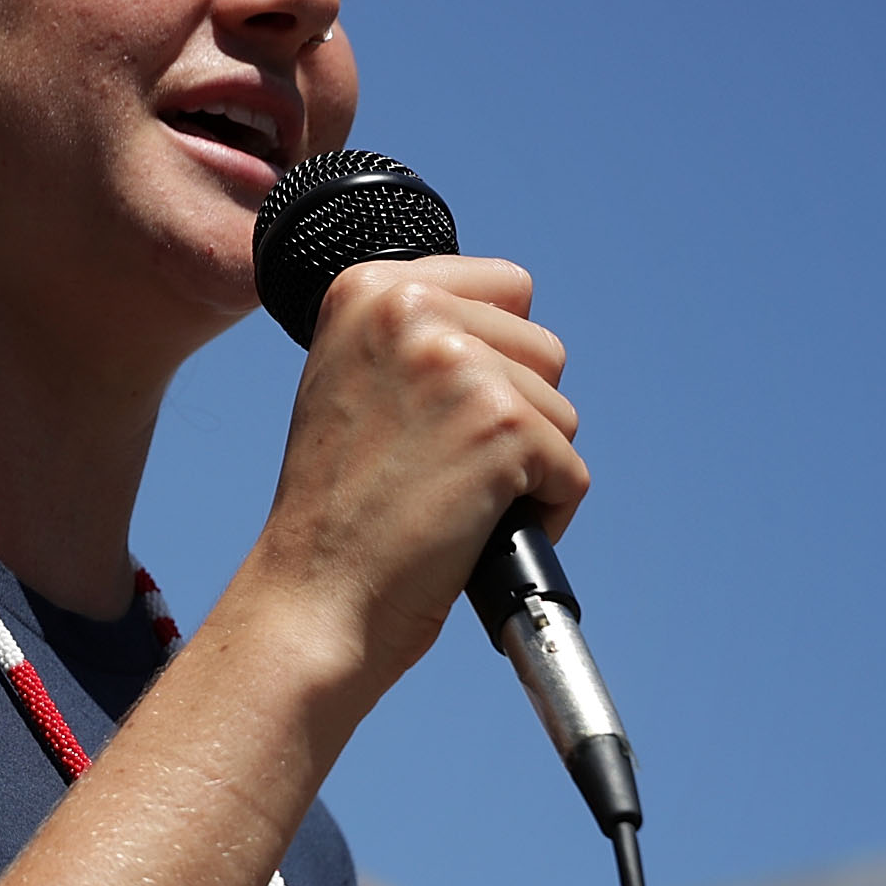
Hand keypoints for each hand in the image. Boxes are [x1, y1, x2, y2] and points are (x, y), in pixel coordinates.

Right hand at [239, 255, 585, 697]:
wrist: (314, 597)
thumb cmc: (335, 511)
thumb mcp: (352, 382)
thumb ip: (418, 336)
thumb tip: (504, 323)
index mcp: (367, 288)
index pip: (506, 288)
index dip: (489, 364)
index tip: (430, 418)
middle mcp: (410, 308)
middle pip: (542, 348)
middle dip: (510, 415)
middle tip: (431, 465)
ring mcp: (458, 364)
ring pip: (561, 409)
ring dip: (524, 466)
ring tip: (447, 498)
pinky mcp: (504, 424)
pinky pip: (571, 471)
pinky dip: (541, 514)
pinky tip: (471, 531)